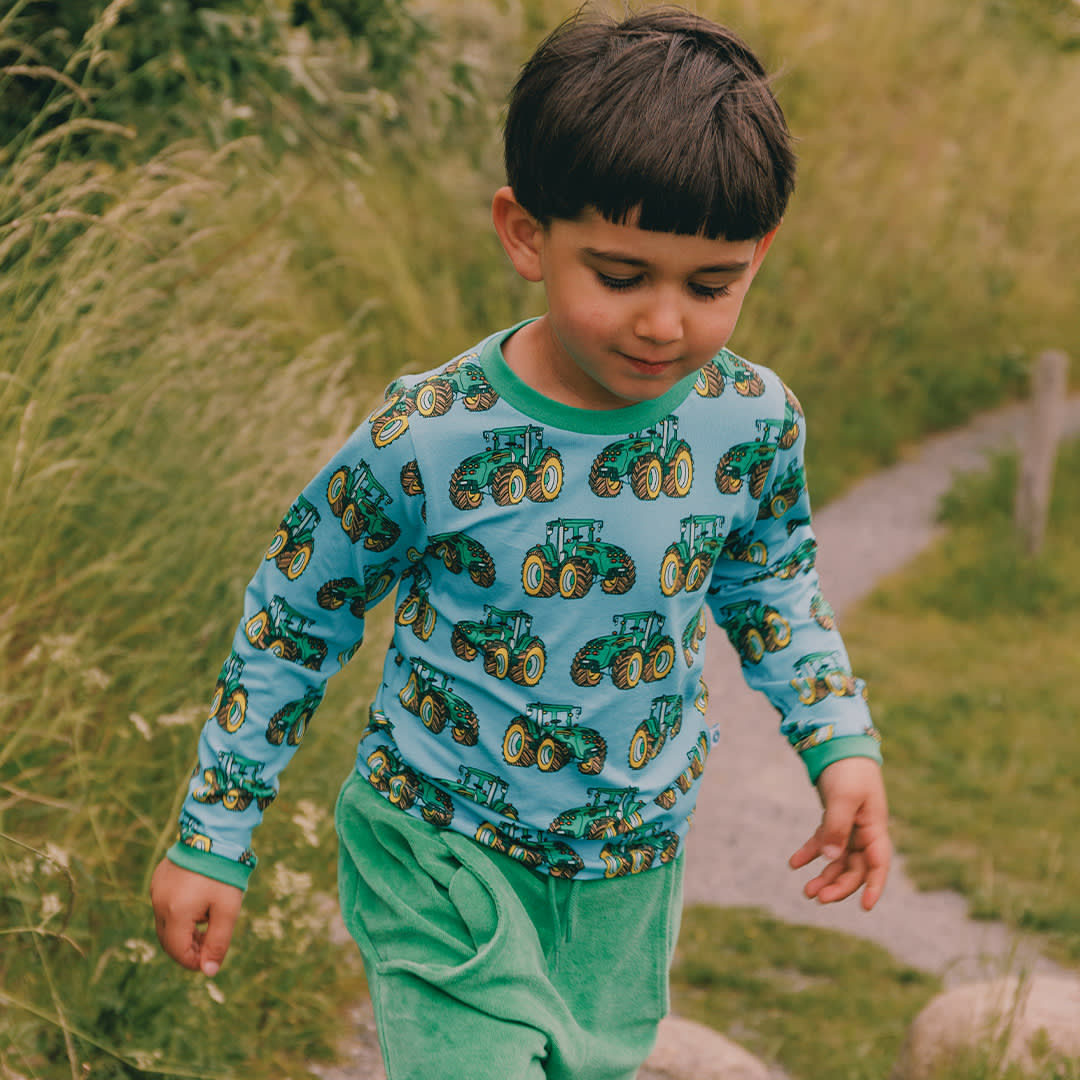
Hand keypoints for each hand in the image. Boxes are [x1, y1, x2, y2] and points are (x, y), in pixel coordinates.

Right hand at [150, 858, 243, 975]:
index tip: (212, 959)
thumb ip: (218, 942)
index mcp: (175, 913)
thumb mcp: (228, 910)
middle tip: (209, 945)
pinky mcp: (159, 878)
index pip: (178, 951)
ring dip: (183, 930)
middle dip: (188, 948)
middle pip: (168, 940)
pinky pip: (164, 904)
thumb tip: (208, 972)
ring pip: (165, 923)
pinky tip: (198, 904)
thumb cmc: (224, 873)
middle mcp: (159, 903)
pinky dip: (178, 913)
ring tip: (208, 923)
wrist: (215, 833)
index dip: (195, 961)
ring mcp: (156, 889)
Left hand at [788, 756, 890, 909]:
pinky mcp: (834, 818)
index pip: (878, 864)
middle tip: (816, 898)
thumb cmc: (848, 769)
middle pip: (856, 867)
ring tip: (806, 891)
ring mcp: (849, 825)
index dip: (874, 887)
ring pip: (838, 859)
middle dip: (838, 885)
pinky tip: (793, 864)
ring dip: (824, 875)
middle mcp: (864, 831)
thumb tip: (831, 859)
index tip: (865, 908)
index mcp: (875, 827)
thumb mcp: (843, 798)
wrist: (840, 743)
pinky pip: (823, 842)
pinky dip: (810, 853)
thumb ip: (837, 828)